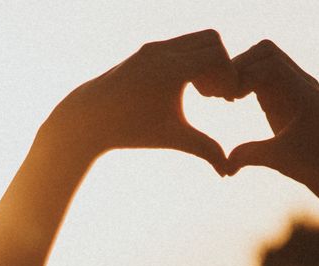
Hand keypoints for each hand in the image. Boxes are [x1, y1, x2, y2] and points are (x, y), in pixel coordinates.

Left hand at [41, 30, 236, 173]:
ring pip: (197, 39)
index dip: (230, 77)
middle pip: (212, 40)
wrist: (89, 119)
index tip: (226, 101)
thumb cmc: (132, 130)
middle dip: (222, 65)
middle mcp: (162, 51)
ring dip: (207, 61)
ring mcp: (153, 48)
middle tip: (216, 94)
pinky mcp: (146, 50)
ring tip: (202, 92)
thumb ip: (205, 149)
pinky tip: (186, 87)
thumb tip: (228, 173)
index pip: (218, 57)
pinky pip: (181, 44)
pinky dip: (191, 59)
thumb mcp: (172, 139)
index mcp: (171, 70)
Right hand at [224, 40, 318, 185]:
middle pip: (267, 51)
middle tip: (226, 92)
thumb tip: (224, 165)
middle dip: (241, 66)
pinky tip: (238, 98)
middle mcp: (305, 83)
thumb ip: (250, 156)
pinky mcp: (290, 89)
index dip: (244, 75)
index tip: (229, 98)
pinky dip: (249, 77)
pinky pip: (267, 69)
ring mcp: (299, 83)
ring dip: (244, 69)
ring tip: (231, 95)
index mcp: (304, 96)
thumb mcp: (276, 160)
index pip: (270, 65)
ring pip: (266, 56)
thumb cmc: (307, 166)